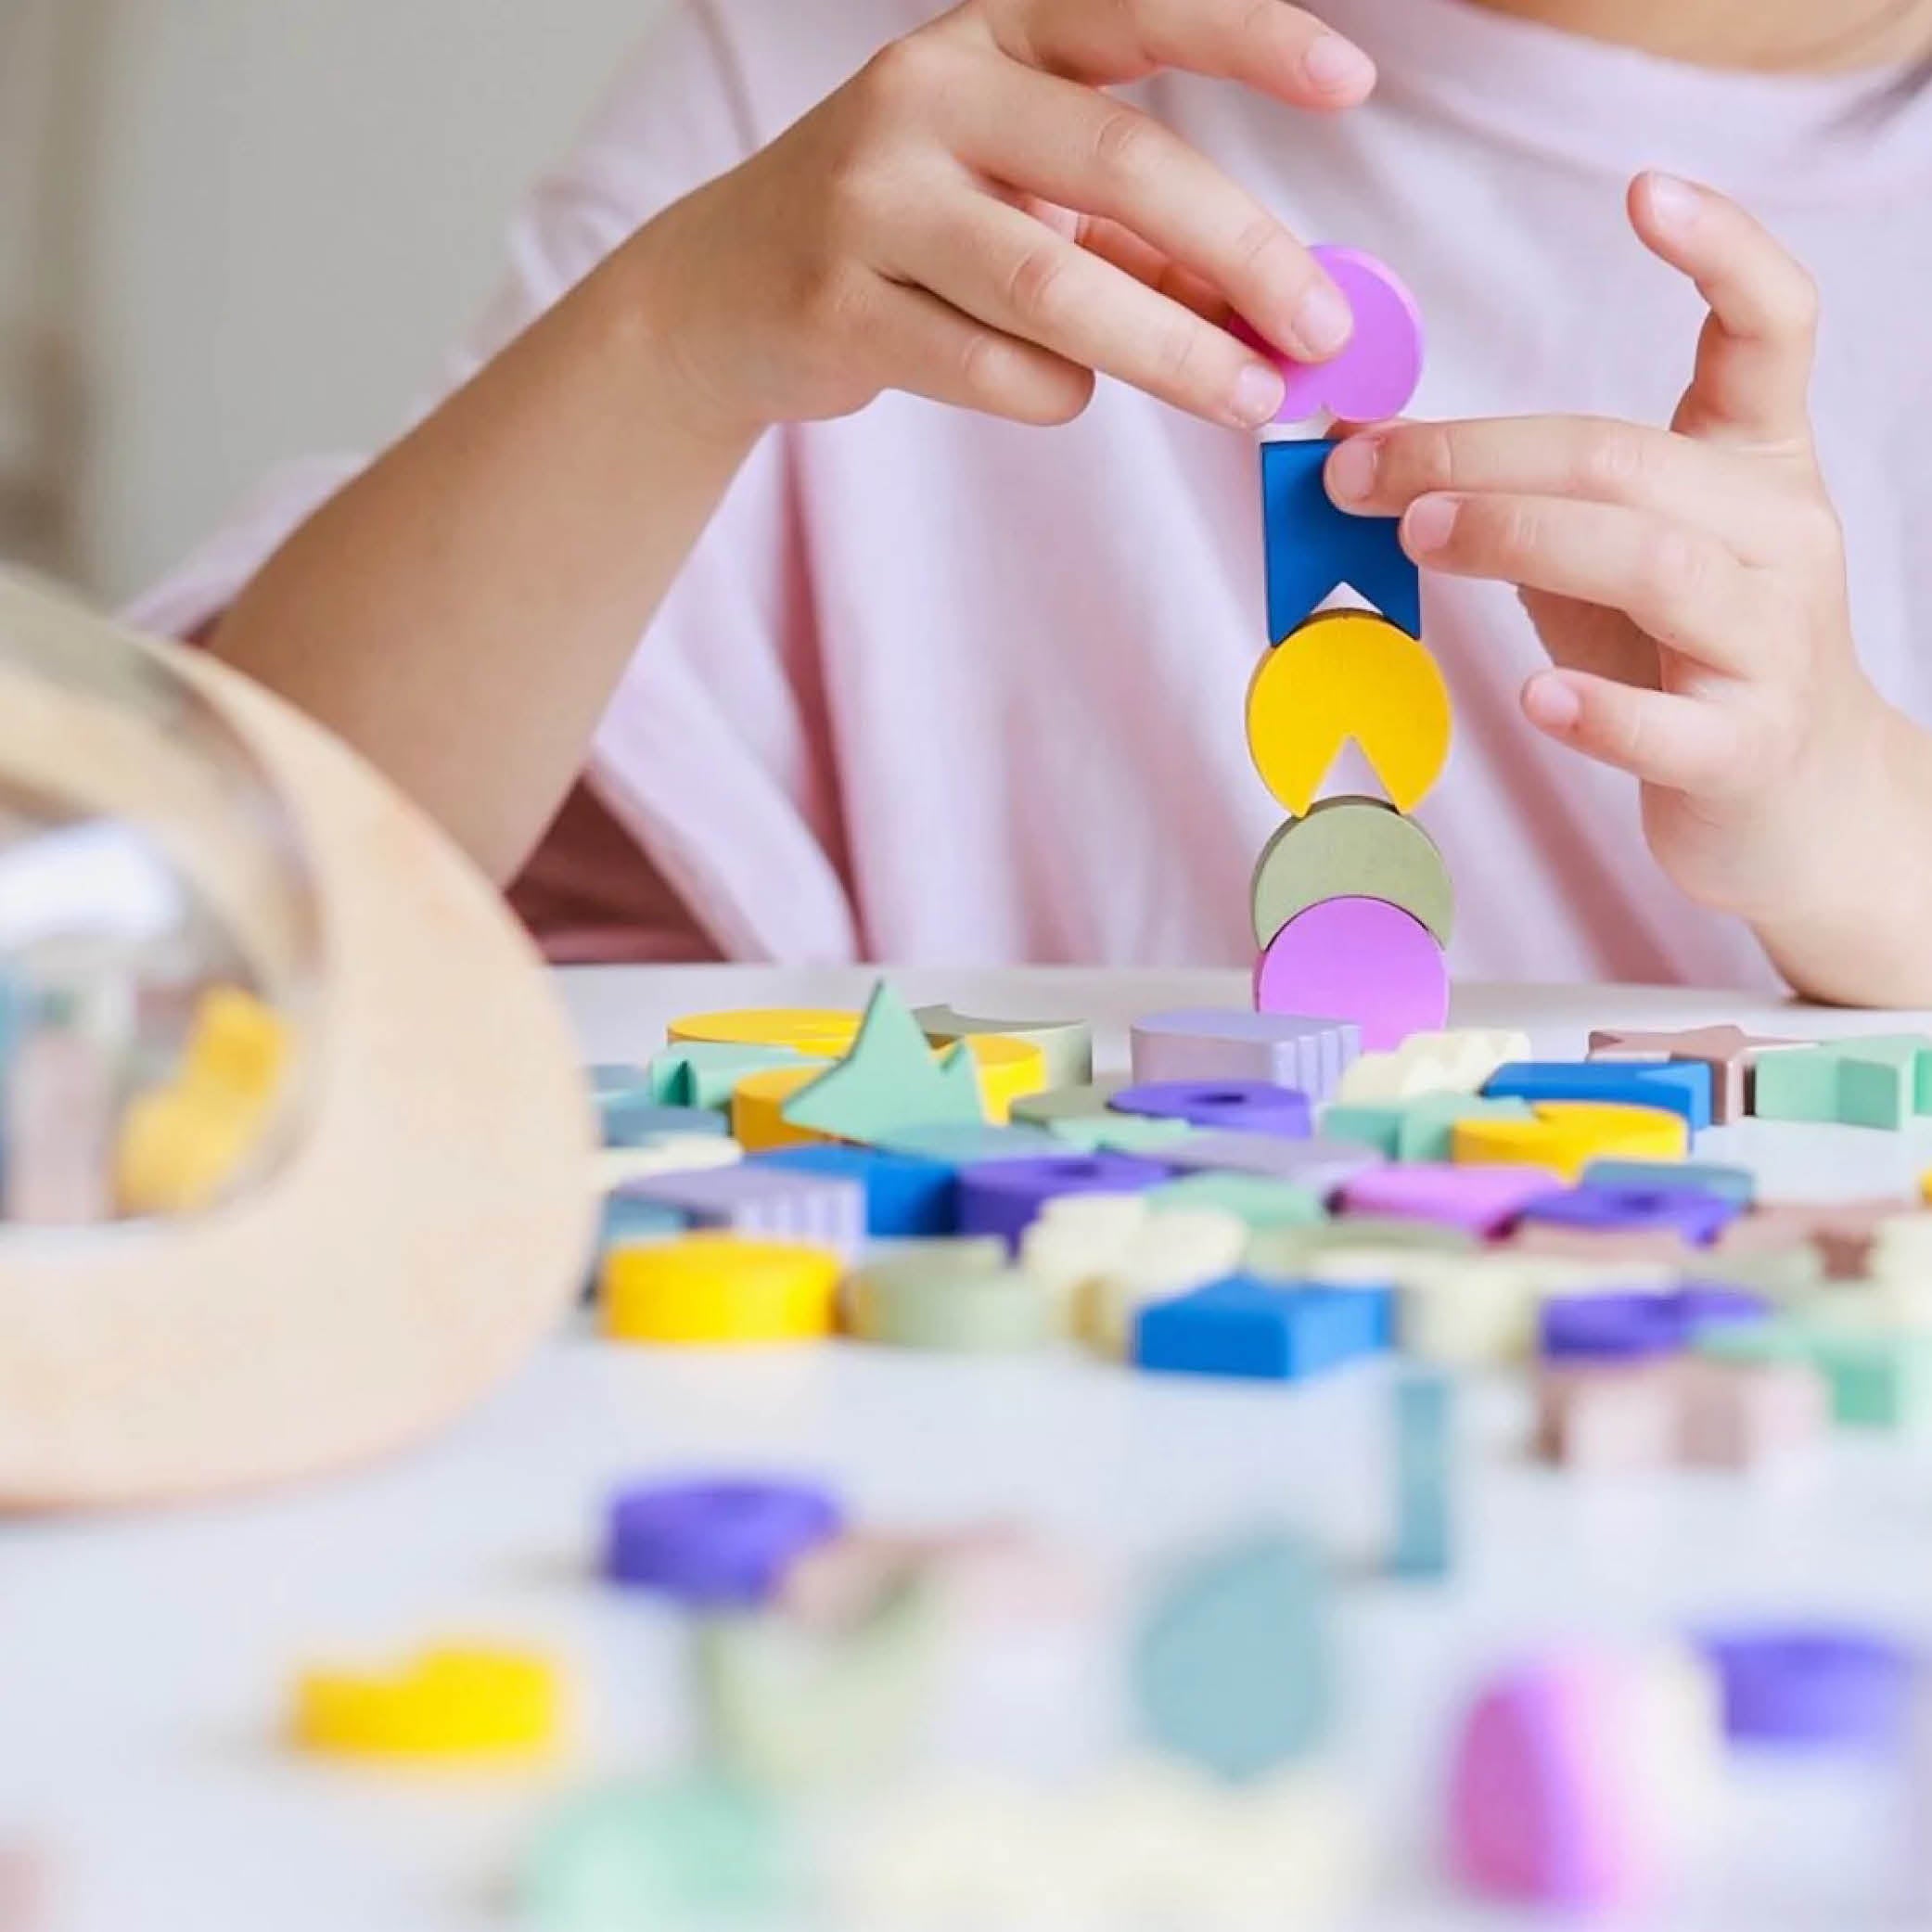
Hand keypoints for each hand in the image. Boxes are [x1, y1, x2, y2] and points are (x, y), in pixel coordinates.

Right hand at [634, 0, 1374, 436]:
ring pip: (1056, 287)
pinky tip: (1065, 388)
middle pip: (1118, 167)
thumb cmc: (904, 230)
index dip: (1247, 35)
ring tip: (1248, 398)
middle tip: (1319, 331)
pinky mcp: (838, 308)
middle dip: (1240, 256)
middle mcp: (919, 95)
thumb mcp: (1011, 191)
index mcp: (983, 38)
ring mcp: (867, 201)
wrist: (724, 292)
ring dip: (1172, 353)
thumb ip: (1129, 231)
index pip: (1131, 8)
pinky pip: (992, 368)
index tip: (1353, 78)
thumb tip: (1272, 301)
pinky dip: (1055, 392)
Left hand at [1323, 173, 1905, 946]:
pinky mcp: (1746, 748)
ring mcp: (1773, 645)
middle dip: (1480, 456)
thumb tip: (1358, 440)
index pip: (1775, 331)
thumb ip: (1512, 492)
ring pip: (1654, 565)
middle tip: (1364, 473)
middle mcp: (1780, 537)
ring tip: (1423, 538)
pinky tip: (1535, 694)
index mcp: (1756, 467)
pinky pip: (1673, 725)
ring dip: (1521, 540)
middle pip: (1627, 462)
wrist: (1797, 798)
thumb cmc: (1679, 654)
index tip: (1644, 190)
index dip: (1724, 250)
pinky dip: (1599, 708)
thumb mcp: (1602, 551)